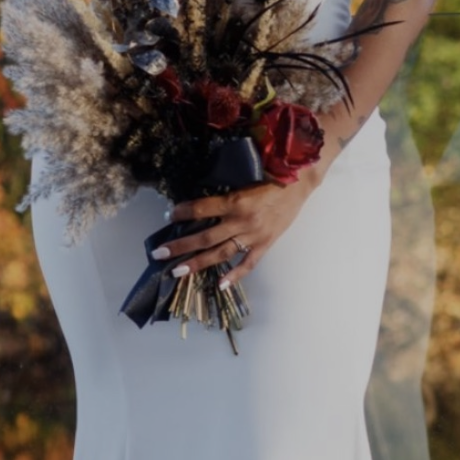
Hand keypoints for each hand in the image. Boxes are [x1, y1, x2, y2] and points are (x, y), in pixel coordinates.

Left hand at [151, 174, 315, 282]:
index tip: (169, 216)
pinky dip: (234, 275)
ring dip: (197, 263)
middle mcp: (241, 221)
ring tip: (178, 271)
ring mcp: (253, 236)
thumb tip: (201, 199)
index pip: (201, 209)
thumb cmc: (272, 174)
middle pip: (205, 236)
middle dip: (180, 245)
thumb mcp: (245, 175)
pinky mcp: (265, 244)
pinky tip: (219, 285)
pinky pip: (248, 263)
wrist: (300, 182)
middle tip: (159, 253)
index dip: (183, 212)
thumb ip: (225, 189)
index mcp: (236, 200)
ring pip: (220, 253)